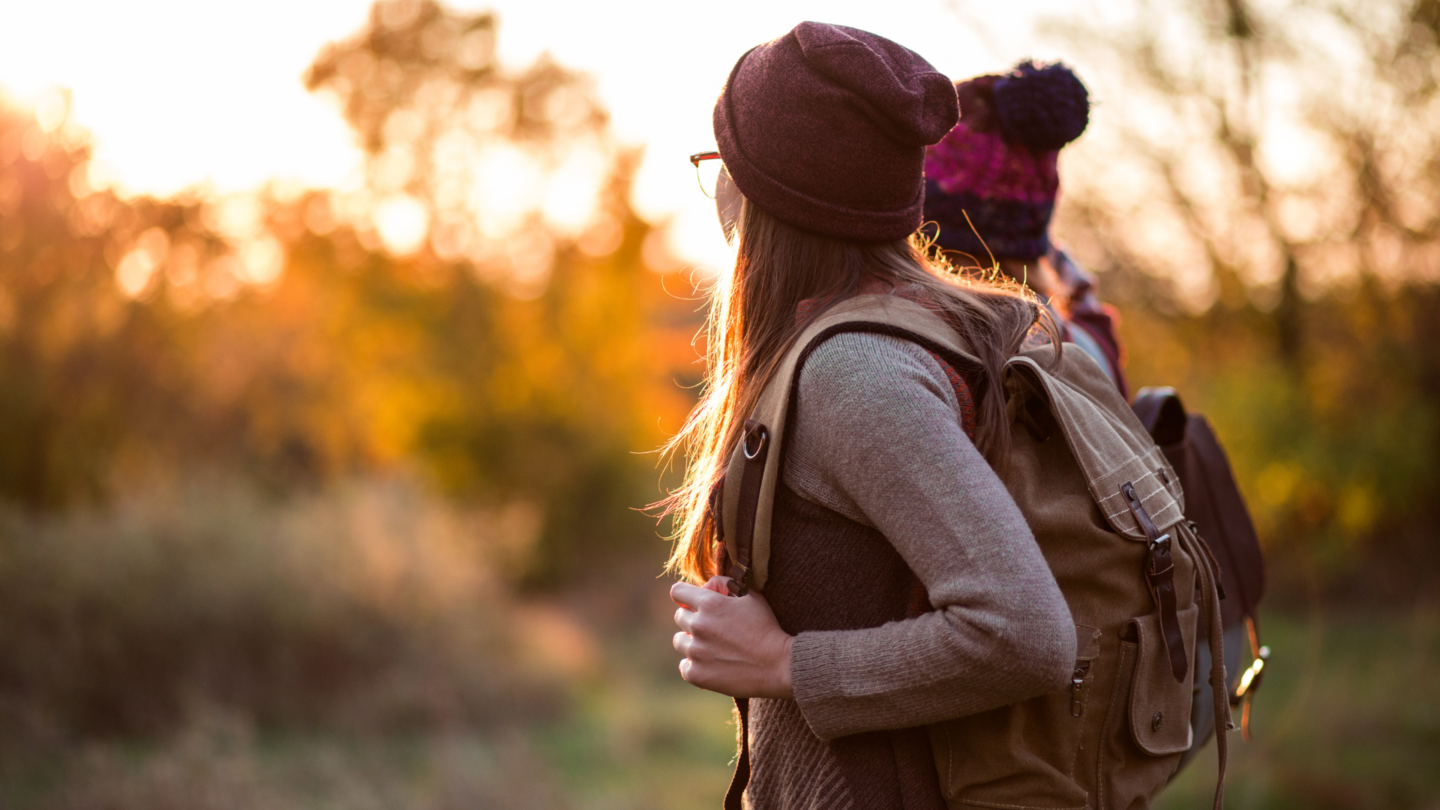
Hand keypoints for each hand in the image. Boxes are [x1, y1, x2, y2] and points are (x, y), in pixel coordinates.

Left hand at [671, 576, 794, 698]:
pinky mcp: (696, 674)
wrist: (778, 665)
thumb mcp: (752, 596)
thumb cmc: (766, 628)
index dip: (685, 596)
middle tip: (712, 628)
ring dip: (691, 642)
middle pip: (679, 617)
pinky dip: (694, 665)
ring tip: (712, 647)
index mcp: (709, 604)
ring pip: (679, 641)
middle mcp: (698, 626)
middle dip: (693, 618)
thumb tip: (708, 585)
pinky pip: (684, 665)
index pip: (677, 592)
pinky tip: (711, 664)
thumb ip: (726, 584)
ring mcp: (695, 652)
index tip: (692, 603)